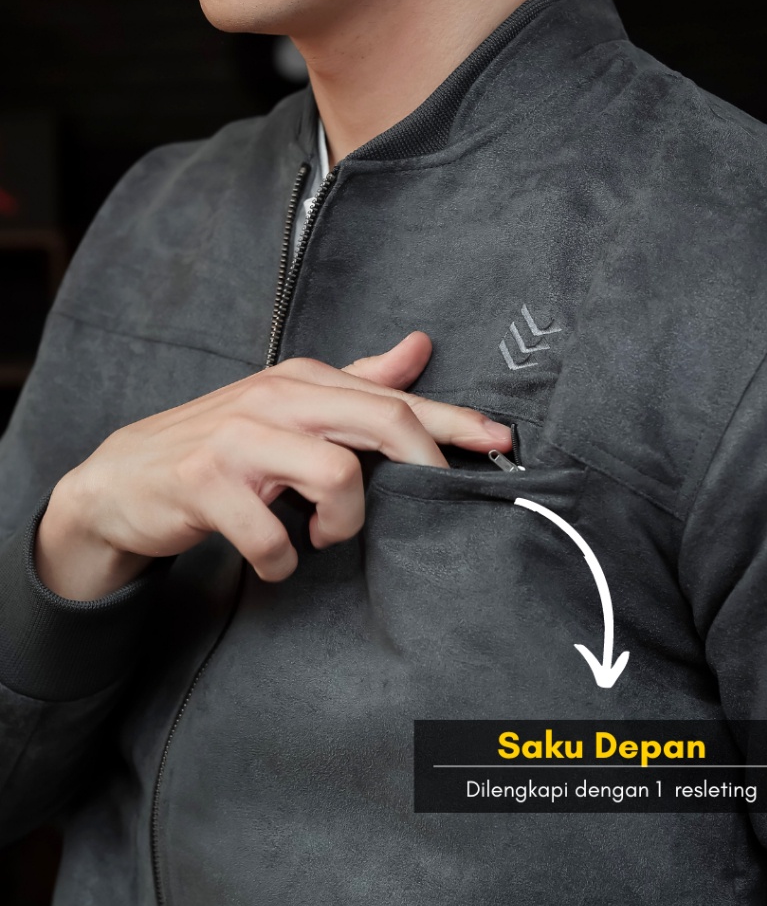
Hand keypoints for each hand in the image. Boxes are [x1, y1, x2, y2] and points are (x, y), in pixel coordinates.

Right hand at [35, 332, 509, 600]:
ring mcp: (239, 439)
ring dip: (344, 523)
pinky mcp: (205, 483)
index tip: (502, 441)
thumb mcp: (293, 407)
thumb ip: (359, 382)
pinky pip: (271, 534)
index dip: (454, 420)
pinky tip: (279, 558)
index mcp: (305, 381)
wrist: (125, 480)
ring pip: (337, 475)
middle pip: (382, 421)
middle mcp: (277, 398)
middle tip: (426, 507)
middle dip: (421, 467)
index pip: (395, 397)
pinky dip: (283, 558)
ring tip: (323, 536)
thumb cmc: (225, 447)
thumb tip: (421, 346)